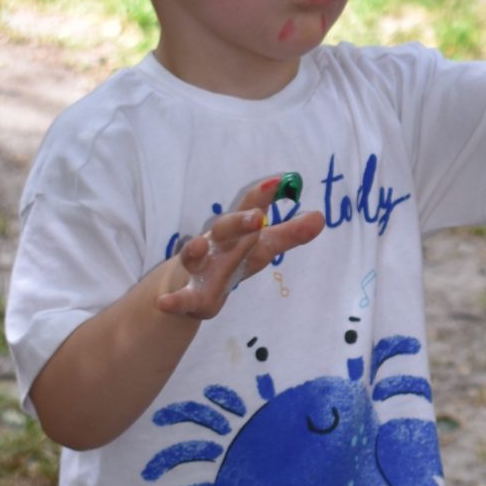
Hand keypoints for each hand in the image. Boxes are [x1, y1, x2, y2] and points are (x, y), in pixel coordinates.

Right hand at [156, 176, 325, 317]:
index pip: (251, 209)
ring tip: (194, 246)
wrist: (188, 287)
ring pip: (193, 256)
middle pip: (226, 228)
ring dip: (193, 250)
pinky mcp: (189, 295)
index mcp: (236, 232)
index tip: (280, 182)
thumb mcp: (260, 249)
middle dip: (239, 221)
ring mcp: (198, 267)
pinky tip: (164, 303)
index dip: (263, 196)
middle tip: (258, 216)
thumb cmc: (229, 260)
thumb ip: (288, 234)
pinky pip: (179, 297)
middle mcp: (215, 244)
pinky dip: (172, 301)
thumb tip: (320, 217)